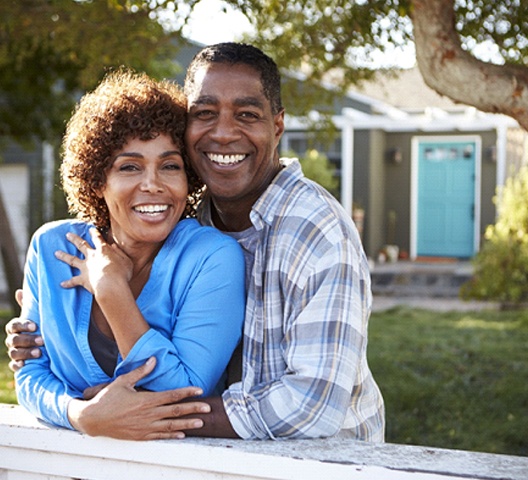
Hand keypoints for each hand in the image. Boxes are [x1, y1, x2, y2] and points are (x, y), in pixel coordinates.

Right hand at [5, 293, 42, 370]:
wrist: (46, 346)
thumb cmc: (40, 327)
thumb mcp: (37, 316)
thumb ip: (29, 306)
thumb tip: (19, 291)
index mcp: (15, 327)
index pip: (14, 325)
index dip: (23, 325)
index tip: (35, 326)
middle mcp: (12, 339)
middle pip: (14, 340)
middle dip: (28, 340)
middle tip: (42, 340)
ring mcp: (14, 352)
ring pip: (14, 353)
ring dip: (26, 353)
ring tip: (39, 352)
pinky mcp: (18, 364)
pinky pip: (14, 366)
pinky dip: (18, 365)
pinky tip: (25, 364)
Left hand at [55, 229, 132, 295]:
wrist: (111, 285)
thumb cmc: (122, 273)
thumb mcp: (126, 260)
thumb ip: (120, 253)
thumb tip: (114, 246)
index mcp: (104, 250)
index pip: (98, 238)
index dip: (94, 233)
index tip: (90, 228)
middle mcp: (92, 256)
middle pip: (81, 245)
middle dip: (74, 239)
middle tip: (67, 235)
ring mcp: (86, 267)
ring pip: (72, 259)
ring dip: (64, 255)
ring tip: (56, 252)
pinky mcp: (83, 279)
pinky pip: (73, 281)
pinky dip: (68, 283)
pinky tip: (62, 284)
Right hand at [68, 357, 210, 439]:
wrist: (92, 419)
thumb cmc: (107, 398)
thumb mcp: (123, 381)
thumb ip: (141, 371)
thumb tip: (154, 359)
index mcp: (146, 399)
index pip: (172, 395)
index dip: (187, 392)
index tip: (199, 390)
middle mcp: (148, 414)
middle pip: (175, 411)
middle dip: (193, 409)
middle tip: (208, 409)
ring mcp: (144, 427)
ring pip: (170, 426)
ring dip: (186, 424)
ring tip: (200, 423)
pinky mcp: (140, 436)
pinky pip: (159, 436)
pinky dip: (172, 435)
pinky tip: (182, 435)